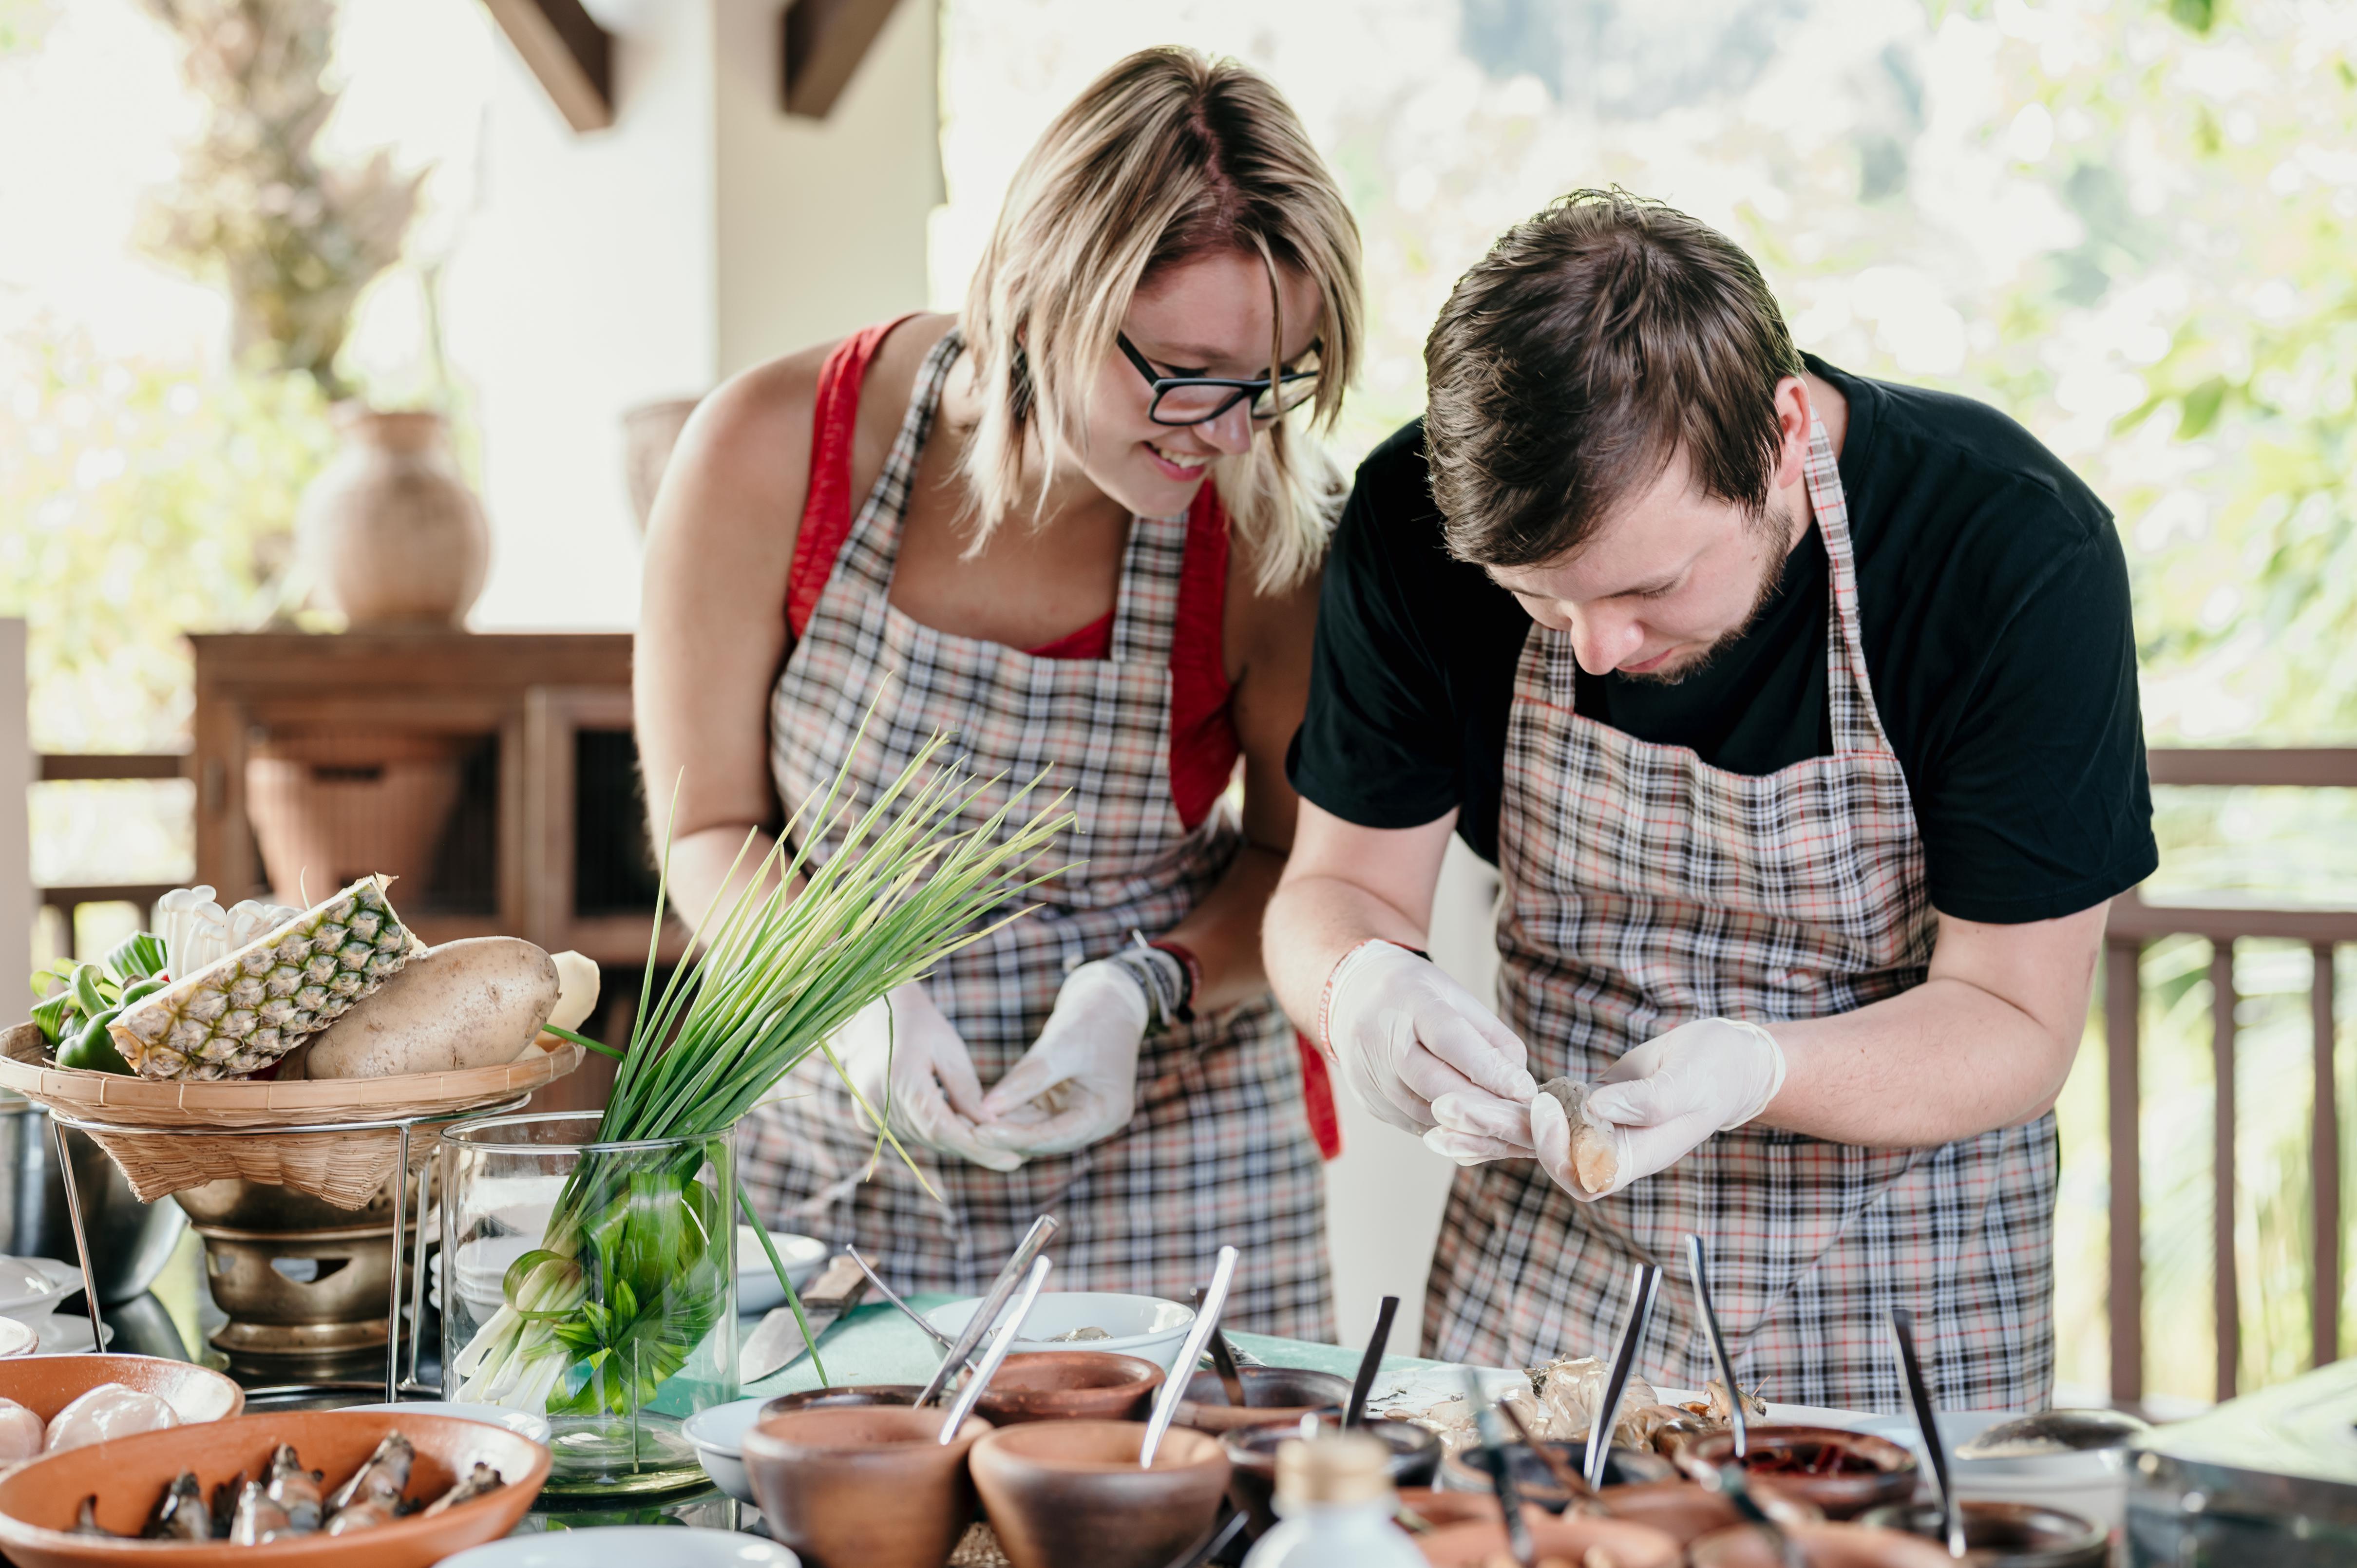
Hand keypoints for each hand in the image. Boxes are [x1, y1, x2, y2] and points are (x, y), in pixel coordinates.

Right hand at [827, 982, 1022, 1172]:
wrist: (871, 1016)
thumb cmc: (918, 1025)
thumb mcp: (949, 1049)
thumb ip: (966, 1090)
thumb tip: (990, 1126)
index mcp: (901, 1078)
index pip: (941, 1129)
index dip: (977, 1148)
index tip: (1011, 1160)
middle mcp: (879, 1102)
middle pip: (935, 1139)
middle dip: (972, 1144)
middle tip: (1008, 1144)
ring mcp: (868, 1113)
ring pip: (924, 1140)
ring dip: (953, 1137)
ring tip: (980, 1124)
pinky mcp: (866, 1119)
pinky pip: (910, 1135)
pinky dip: (933, 1130)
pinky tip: (948, 1113)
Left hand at [974, 959, 1147, 1156]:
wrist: (1108, 1000)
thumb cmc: (1092, 1018)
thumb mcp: (1060, 1045)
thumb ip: (1027, 1079)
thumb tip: (986, 1107)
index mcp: (1106, 1112)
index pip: (1058, 1136)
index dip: (1018, 1137)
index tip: (981, 1132)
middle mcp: (1094, 1122)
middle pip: (1043, 1140)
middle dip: (1004, 1136)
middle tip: (964, 1129)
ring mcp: (1077, 1116)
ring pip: (1033, 1131)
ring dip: (1001, 1127)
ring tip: (964, 1121)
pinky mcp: (1061, 1105)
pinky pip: (1030, 1116)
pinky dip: (1006, 1113)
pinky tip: (977, 1110)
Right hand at [1320, 940, 1535, 1136]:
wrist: (1348, 997)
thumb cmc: (1414, 995)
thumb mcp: (1455, 996)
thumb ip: (1491, 1038)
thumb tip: (1519, 1086)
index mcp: (1408, 1002)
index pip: (1451, 1040)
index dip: (1490, 1070)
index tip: (1525, 1091)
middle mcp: (1381, 1040)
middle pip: (1436, 1085)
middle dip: (1485, 1108)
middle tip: (1523, 1121)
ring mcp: (1370, 1076)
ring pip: (1427, 1114)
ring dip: (1470, 1126)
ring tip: (1504, 1129)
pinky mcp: (1369, 1102)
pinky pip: (1415, 1125)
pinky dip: (1448, 1130)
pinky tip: (1471, 1127)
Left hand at [1531, 1018, 1786, 1200]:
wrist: (1732, 1058)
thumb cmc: (1717, 1071)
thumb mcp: (1689, 1081)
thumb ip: (1651, 1100)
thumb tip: (1597, 1107)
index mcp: (1643, 1154)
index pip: (1588, 1181)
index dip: (1560, 1158)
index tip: (1552, 1114)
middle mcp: (1623, 1146)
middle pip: (1566, 1166)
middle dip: (1542, 1139)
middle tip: (1540, 1099)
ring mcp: (1611, 1126)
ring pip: (1562, 1141)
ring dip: (1543, 1122)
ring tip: (1541, 1091)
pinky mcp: (1604, 1102)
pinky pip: (1567, 1113)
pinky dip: (1552, 1101)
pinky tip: (1553, 1082)